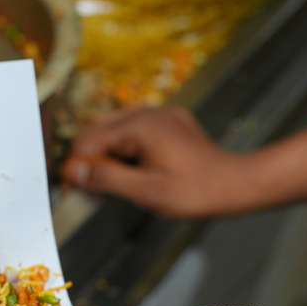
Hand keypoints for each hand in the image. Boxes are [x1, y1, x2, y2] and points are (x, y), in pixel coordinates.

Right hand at [61, 106, 247, 218]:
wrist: (235, 183)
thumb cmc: (196, 191)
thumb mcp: (147, 192)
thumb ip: (107, 179)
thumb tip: (74, 173)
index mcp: (140, 127)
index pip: (89, 143)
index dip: (75, 169)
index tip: (71, 193)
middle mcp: (147, 113)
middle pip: (96, 131)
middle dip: (85, 160)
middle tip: (84, 191)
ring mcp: (159, 114)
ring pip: (111, 128)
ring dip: (101, 154)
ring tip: (102, 183)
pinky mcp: (167, 122)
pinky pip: (131, 129)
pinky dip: (120, 148)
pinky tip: (124, 169)